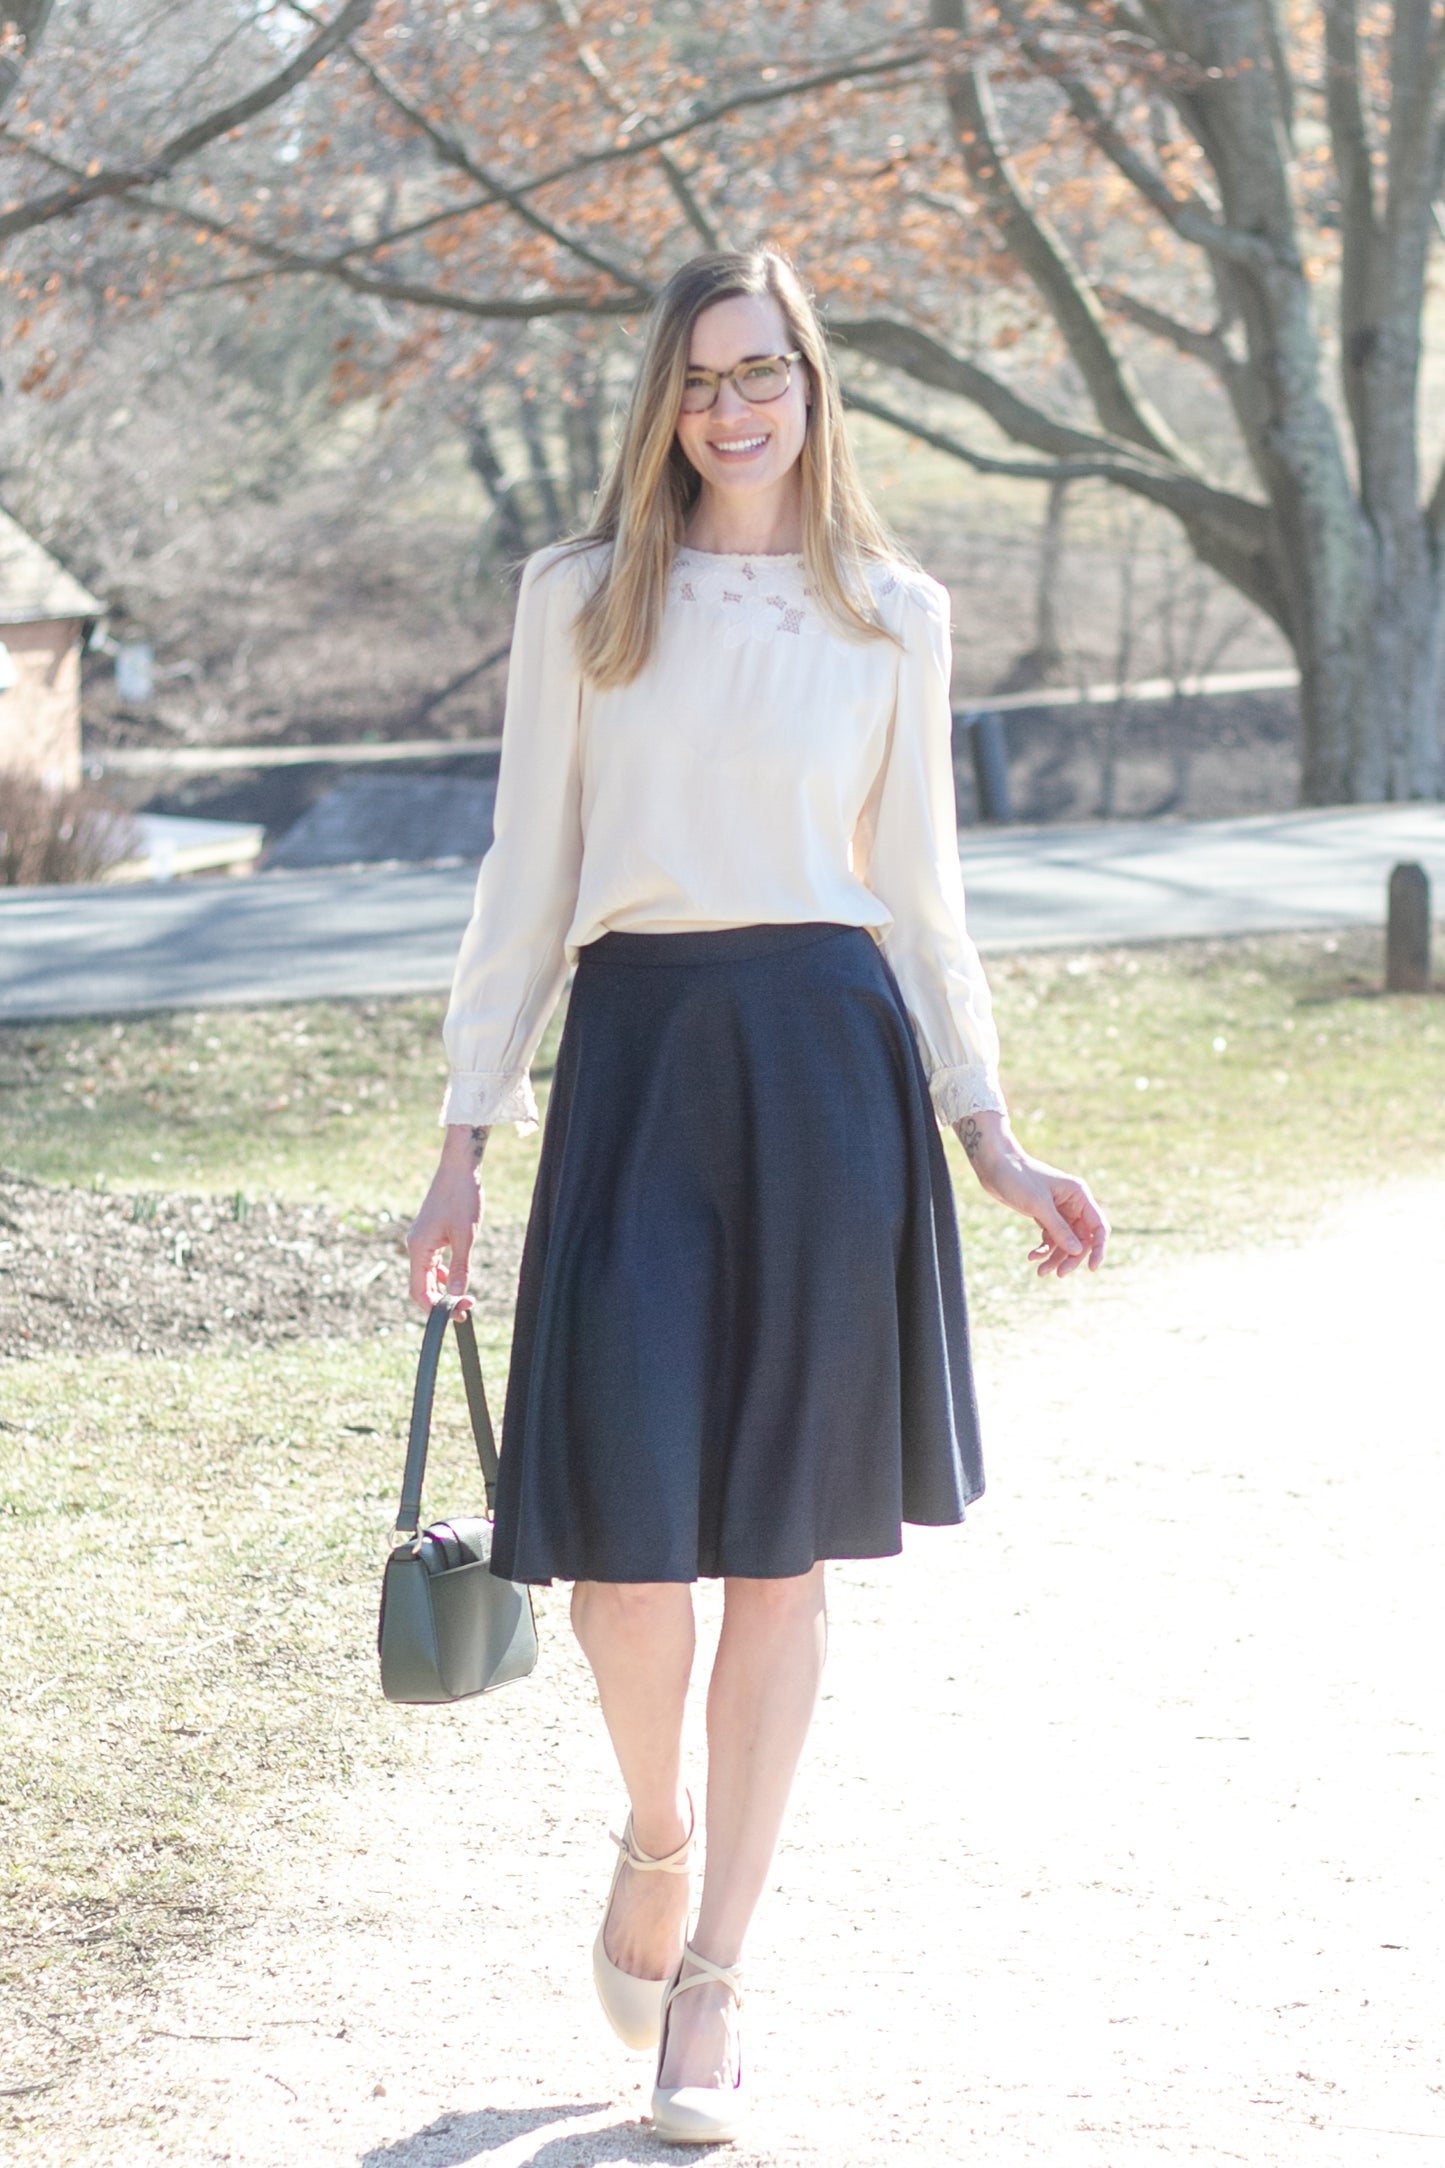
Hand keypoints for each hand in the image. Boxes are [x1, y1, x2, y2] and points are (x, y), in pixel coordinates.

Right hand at [406, 1124, 487, 1311]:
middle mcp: (415, 1246)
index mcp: (419, 1248)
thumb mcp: (466, 1236)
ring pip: (427, 1274)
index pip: (419, 1291)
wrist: (459, 1168)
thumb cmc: (462, 1198)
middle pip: (422, 1285)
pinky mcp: (429, 1233)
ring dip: (443, 1288)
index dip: (436, 1308)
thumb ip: (460, 1268)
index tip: (459, 1313)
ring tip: (465, 1296)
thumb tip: (456, 1295)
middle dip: (441, 1300)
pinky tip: (457, 1276)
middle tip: (466, 1308)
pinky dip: (443, 1273)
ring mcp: (421, 1239)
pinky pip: (432, 1262)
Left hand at [954, 1111, 1108, 1278]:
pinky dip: (1044, 1249)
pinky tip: (1032, 1257)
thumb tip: (1078, 1252)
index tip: (1091, 1268)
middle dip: (1071, 1257)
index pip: (1098, 1226)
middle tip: (1058, 1274)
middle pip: (1082, 1239)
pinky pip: (1051, 1238)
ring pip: (1065, 1242)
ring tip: (1040, 1271)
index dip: (1099, 1248)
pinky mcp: (1044, 1215)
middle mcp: (1073, 1203)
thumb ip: (1059, 1229)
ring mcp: (1059, 1210)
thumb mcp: (1039, 1205)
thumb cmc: (1018, 1178)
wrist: (995, 1165)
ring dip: (1055, 1257)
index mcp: (1079, 1195)